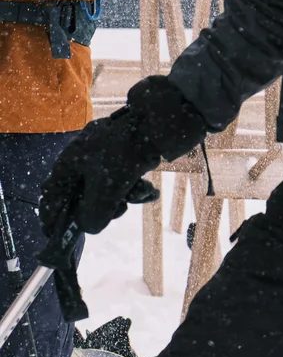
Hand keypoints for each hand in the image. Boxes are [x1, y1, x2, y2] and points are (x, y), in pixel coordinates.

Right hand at [41, 77, 205, 240]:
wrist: (157, 122)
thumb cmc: (125, 151)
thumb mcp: (107, 188)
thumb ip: (94, 213)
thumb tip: (88, 227)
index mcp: (68, 164)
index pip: (51, 195)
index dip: (53, 216)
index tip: (56, 234)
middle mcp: (81, 160)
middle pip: (82, 196)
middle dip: (103, 207)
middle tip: (119, 208)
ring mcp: (102, 157)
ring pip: (107, 190)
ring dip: (124, 197)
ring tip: (138, 192)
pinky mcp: (123, 157)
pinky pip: (123, 181)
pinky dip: (135, 188)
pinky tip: (149, 190)